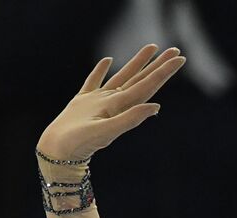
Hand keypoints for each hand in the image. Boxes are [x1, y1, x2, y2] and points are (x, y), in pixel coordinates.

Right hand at [37, 45, 185, 162]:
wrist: (57, 151)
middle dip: (158, 65)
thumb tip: (156, 107)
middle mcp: (114, 103)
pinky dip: (100, 70)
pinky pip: (94, 81)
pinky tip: (108, 60)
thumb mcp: (107, 131)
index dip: (163, 72)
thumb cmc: (80, 143)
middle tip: (175, 50)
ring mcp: (98, 101)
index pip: (147, 86)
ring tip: (151, 47)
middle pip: (141, 79)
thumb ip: (130, 118)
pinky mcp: (82, 102)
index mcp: (121, 107)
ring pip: (122, 76)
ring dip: (137, 63)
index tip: (179, 58)